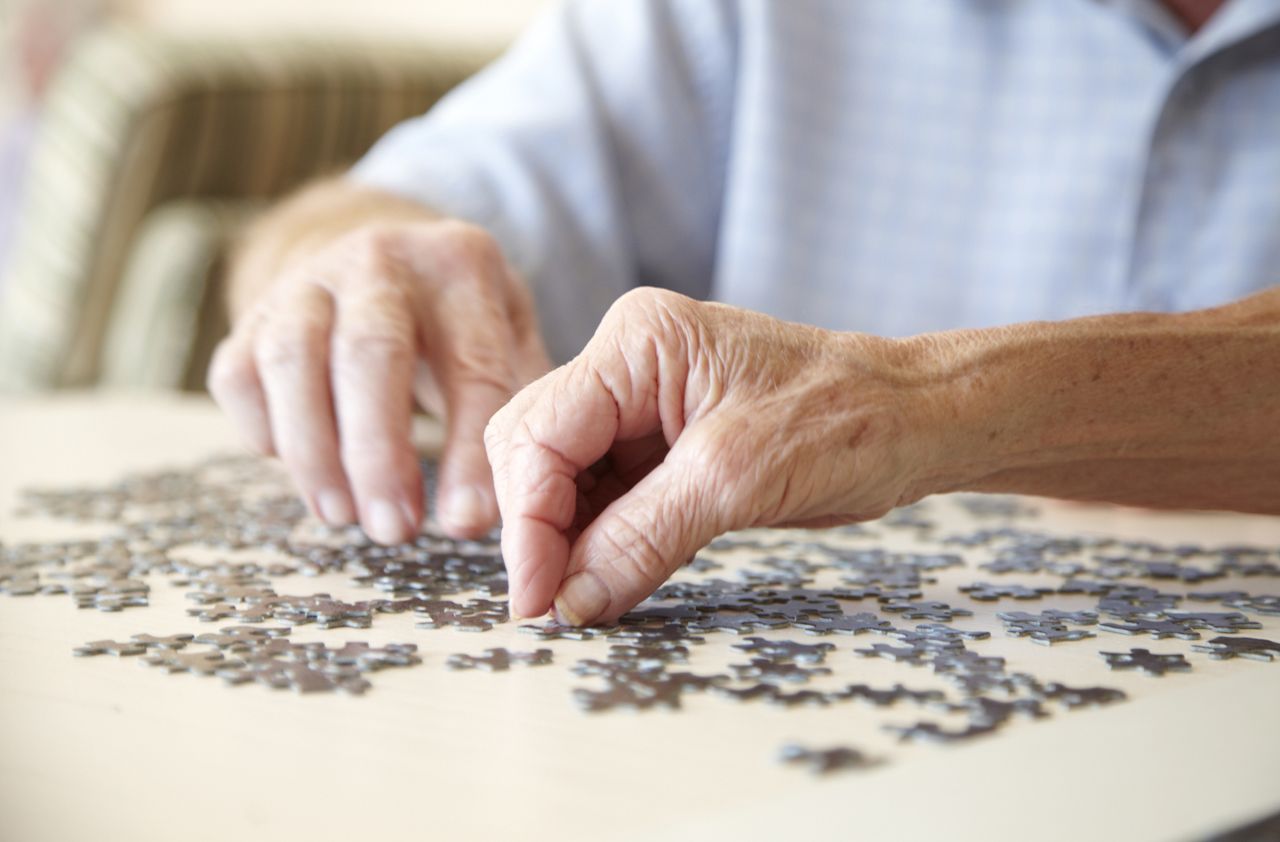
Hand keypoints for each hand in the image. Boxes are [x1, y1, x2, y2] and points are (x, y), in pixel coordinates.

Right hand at [209, 219, 550, 542]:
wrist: (381, 260)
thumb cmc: (463, 323)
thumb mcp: (512, 339)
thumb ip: (515, 408)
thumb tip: (498, 507)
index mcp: (462, 265)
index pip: (471, 365)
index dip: (468, 452)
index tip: (465, 523)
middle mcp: (380, 259)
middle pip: (370, 351)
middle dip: (378, 452)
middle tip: (394, 530)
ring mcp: (308, 279)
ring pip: (292, 360)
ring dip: (314, 452)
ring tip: (343, 517)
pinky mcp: (255, 311)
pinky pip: (239, 373)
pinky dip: (263, 431)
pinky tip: (306, 478)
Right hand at [484, 288, 942, 623]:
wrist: (914, 420)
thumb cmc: (848, 418)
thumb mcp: (737, 479)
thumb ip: (641, 538)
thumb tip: (570, 599)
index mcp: (638, 343)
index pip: (540, 433)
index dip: (529, 522)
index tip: (538, 597)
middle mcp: (628, 364)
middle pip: (536, 450)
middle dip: (538, 529)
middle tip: (555, 605)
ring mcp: (643, 403)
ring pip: (564, 477)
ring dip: (565, 540)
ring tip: (581, 599)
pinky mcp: (662, 443)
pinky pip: (605, 493)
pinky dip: (599, 539)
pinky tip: (606, 577)